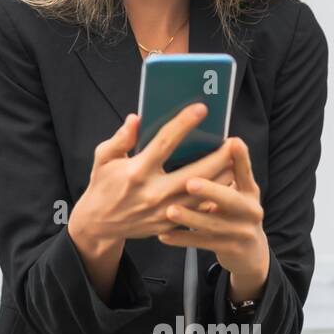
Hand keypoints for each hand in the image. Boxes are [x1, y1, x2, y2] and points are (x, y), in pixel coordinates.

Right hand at [69, 102, 235, 247]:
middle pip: (196, 172)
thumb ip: (121, 138)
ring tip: (234, 161)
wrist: (99, 224)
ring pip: (203, 193)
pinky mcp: (170, 223)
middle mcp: (153, 192)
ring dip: (222, 177)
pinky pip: (198, 209)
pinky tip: (224, 184)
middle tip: (233, 141)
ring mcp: (163, 211)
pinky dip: (213, 196)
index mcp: (136, 171)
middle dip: (218, 156)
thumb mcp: (103, 159)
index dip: (184, 123)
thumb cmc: (103, 186)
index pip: (165, 142)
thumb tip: (136, 118)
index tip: (201, 109)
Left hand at [156, 135, 269, 300]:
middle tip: (190, 183)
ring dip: (190, 217)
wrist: (251, 253)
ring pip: (213, 224)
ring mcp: (242, 232)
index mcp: (250, 190)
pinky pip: (202, 243)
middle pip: (230, 199)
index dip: (240, 157)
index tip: (232, 142)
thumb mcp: (236, 193)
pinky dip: (182, 238)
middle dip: (211, 190)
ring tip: (170, 211)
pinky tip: (163, 234)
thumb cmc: (233, 212)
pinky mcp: (231, 249)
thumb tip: (198, 145)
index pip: (244, 171)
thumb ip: (223, 174)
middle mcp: (250, 209)